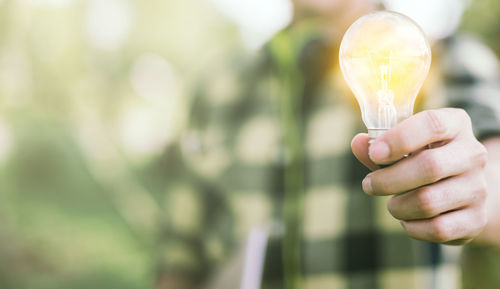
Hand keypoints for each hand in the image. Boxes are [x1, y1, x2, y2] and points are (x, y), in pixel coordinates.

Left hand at [351, 108, 487, 244]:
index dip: (400, 139)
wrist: (462, 189)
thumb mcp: (403, 146)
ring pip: (428, 202)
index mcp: (456, 125)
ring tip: (393, 203)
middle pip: (429, 167)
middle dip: (388, 180)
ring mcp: (478, 188)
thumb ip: (378, 145)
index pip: (432, 124)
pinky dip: (412, 226)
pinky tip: (408, 218)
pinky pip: (437, 229)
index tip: (375, 153)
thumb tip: (358, 143)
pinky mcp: (476, 219)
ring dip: (397, 206)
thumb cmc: (423, 160)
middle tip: (369, 185)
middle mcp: (473, 154)